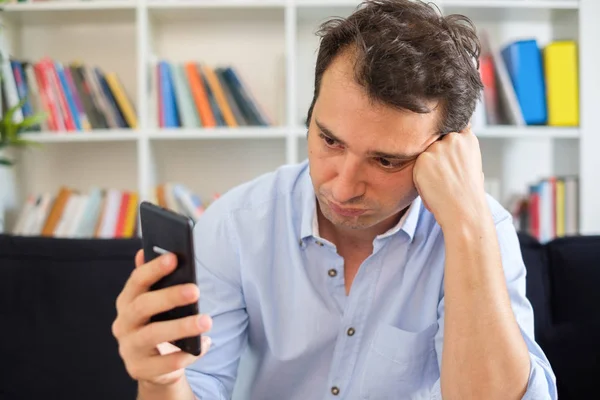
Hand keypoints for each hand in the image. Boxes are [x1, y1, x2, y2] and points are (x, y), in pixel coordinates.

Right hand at [112, 250, 212, 387]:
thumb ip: (153, 280)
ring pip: (153, 335)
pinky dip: (184, 355)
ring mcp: (129, 348)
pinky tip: (203, 345)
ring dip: (182, 326)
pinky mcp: (139, 369)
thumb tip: (144, 251)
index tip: (174, 257)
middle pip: (143, 306)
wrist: (153, 366)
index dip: (154, 268)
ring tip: (207, 321)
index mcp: (127, 301)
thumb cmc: (157, 324)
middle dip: (170, 296)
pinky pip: (163, 364)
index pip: (136, 281)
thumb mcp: (155, 302)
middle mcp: (123, 323)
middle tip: (196, 290)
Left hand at [412, 125, 488, 228]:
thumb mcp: (471, 164)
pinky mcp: (423, 159)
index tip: (445, 148)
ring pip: (425, 153)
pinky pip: (417, 166)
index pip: (453, 125)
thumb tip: (446, 143)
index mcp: (468, 138)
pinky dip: (421, 177)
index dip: (446, 136)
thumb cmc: (468, 192)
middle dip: (436, 152)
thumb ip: (458, 150)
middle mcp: (453, 138)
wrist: (463, 209)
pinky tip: (433, 187)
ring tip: (440, 183)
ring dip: (428, 166)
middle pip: (435, 139)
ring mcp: (437, 147)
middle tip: (444, 173)